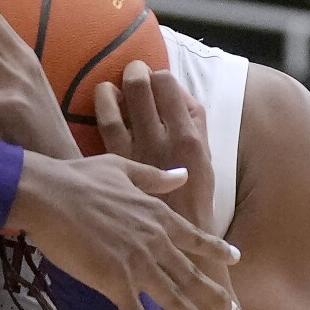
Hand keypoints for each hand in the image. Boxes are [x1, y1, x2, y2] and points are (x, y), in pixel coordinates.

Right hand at [6, 151, 241, 309]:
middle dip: (214, 296)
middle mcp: (156, 243)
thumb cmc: (78, 179)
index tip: (235, 259)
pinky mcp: (116, 285)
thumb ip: (154, 177)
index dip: (215, 249)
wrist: (48, 195)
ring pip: (175, 300)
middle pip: (191, 274)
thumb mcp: (122, 169)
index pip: (194, 237)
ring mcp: (139, 267)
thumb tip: (182, 175)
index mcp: (157, 215)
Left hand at [96, 63, 216, 233]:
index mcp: (189, 137)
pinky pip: (106, 127)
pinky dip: (103, 109)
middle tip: (133, 70)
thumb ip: (194, 125)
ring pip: (118, 106)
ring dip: (112, 89)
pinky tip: (103, 103)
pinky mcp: (118, 164)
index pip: (170, 86)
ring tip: (111, 86)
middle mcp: (163, 139)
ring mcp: (137, 151)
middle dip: (136, 72)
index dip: (160, 76)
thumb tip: (177, 96)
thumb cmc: (194, 198)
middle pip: (144, 88)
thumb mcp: (206, 159)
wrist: (178, 239)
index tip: (157, 79)